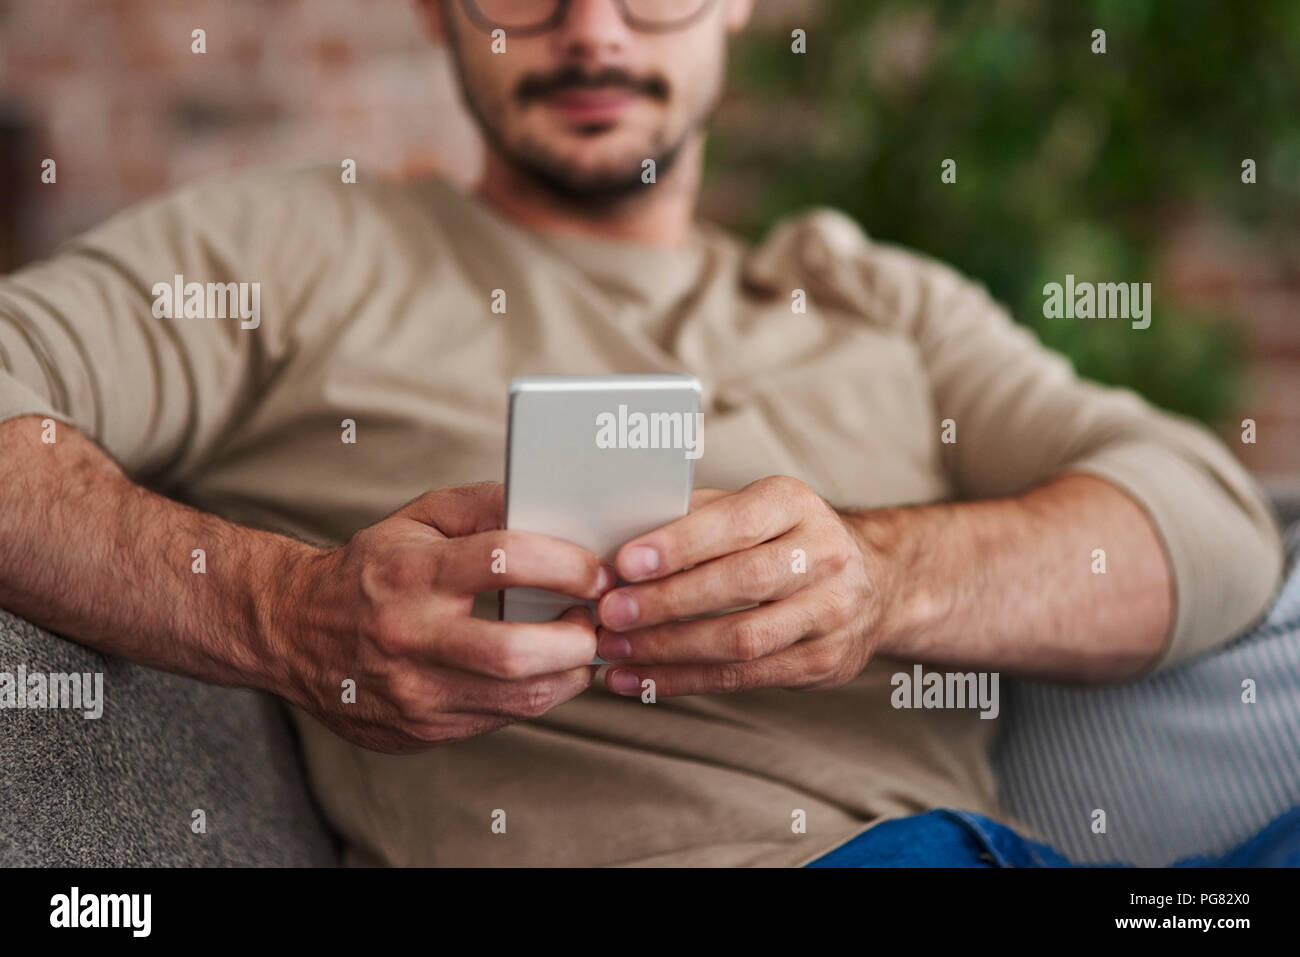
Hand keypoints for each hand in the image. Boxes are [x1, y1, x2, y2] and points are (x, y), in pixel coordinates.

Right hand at [272, 483, 614, 752]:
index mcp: (413, 573)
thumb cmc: (371, 568)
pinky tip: (546, 671)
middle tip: (599, 620)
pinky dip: (535, 694)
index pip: (505, 561)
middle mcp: (409, 636)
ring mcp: (412, 692)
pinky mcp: (419, 730)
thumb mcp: (420, 520)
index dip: (566, 566)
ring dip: (569, 672)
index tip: (597, 571)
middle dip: (577, 637)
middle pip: (515, 650)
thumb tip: (551, 504)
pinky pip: (499, 719)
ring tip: (582, 646)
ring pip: (517, 697)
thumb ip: (485, 506)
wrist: (290, 630)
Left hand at [594, 476, 887, 696]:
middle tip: (611, 613)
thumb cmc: (782, 539)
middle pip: (742, 583)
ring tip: (614, 651)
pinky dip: (684, 681)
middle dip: (668, 601)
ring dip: (670, 649)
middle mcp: (824, 555)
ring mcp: (831, 613)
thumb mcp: (749, 507)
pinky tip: (640, 680)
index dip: (680, 544)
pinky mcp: (824, 663)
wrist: (872, 582)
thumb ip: (691, 515)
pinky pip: (745, 677)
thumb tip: (615, 531)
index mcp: (796, 504)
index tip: (626, 562)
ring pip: (744, 638)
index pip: (737, 523)